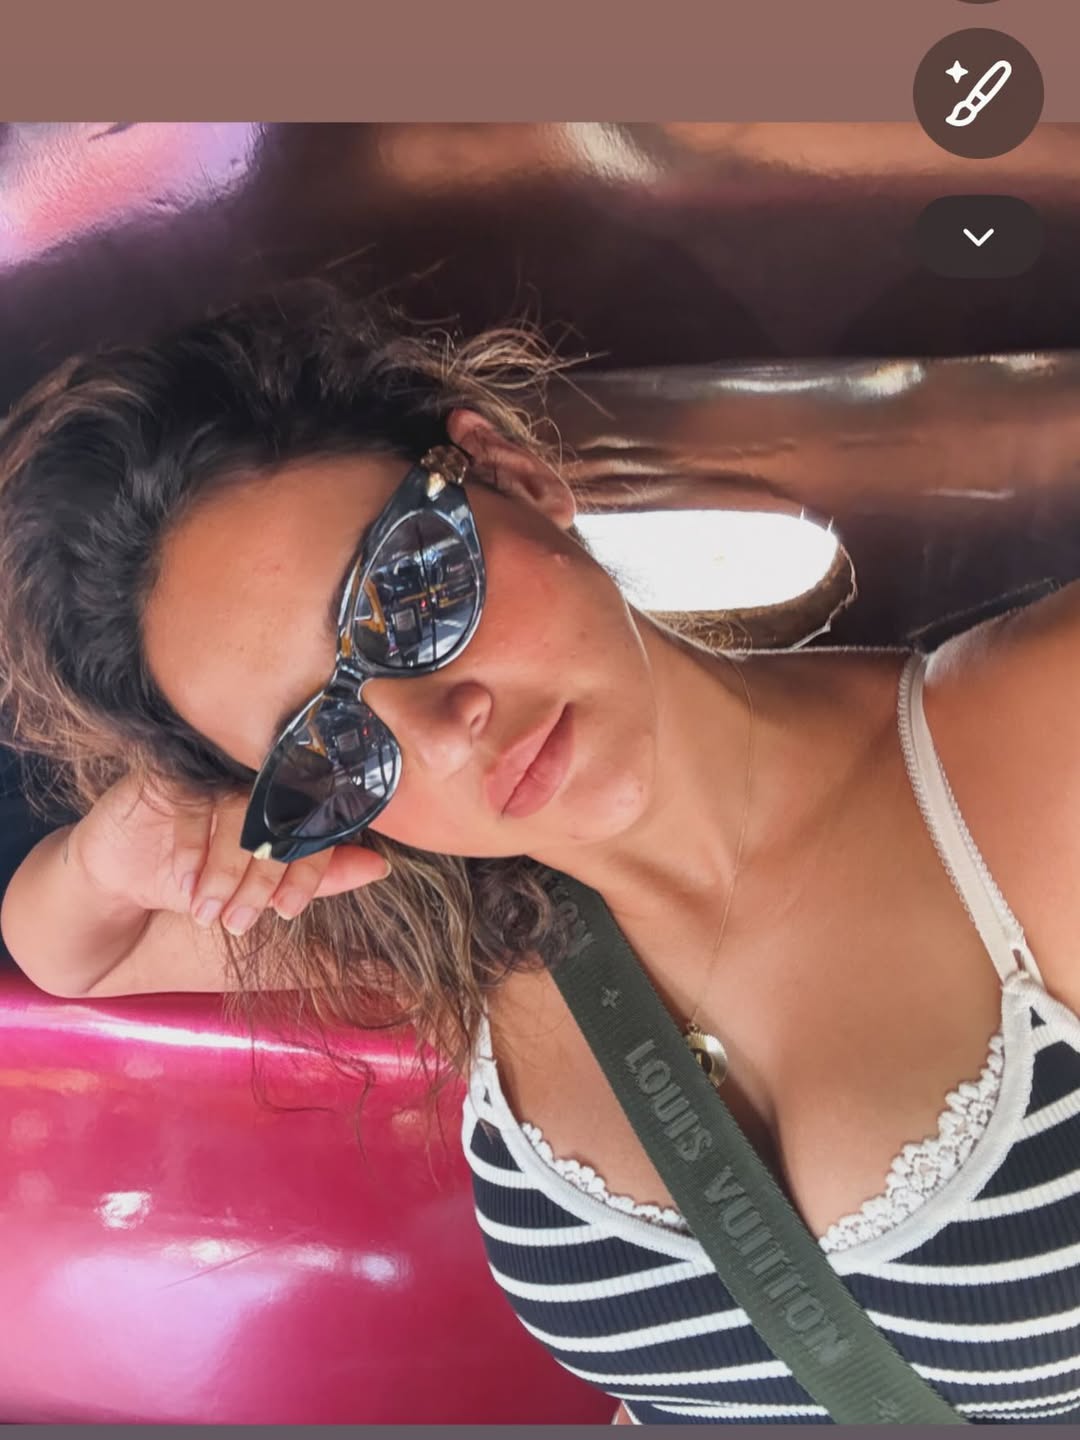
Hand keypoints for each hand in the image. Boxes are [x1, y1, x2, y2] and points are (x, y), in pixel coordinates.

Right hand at [68, 772, 389, 934]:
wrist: (125, 871)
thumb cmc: (203, 873)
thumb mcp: (261, 882)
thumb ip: (317, 874)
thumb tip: (380, 867)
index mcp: (287, 793)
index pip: (316, 821)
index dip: (308, 868)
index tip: (289, 912)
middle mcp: (254, 773)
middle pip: (280, 815)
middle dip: (264, 876)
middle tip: (244, 920)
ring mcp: (214, 767)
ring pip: (239, 809)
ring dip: (227, 868)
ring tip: (213, 912)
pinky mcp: (170, 770)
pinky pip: (192, 803)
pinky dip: (194, 849)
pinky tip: (188, 886)